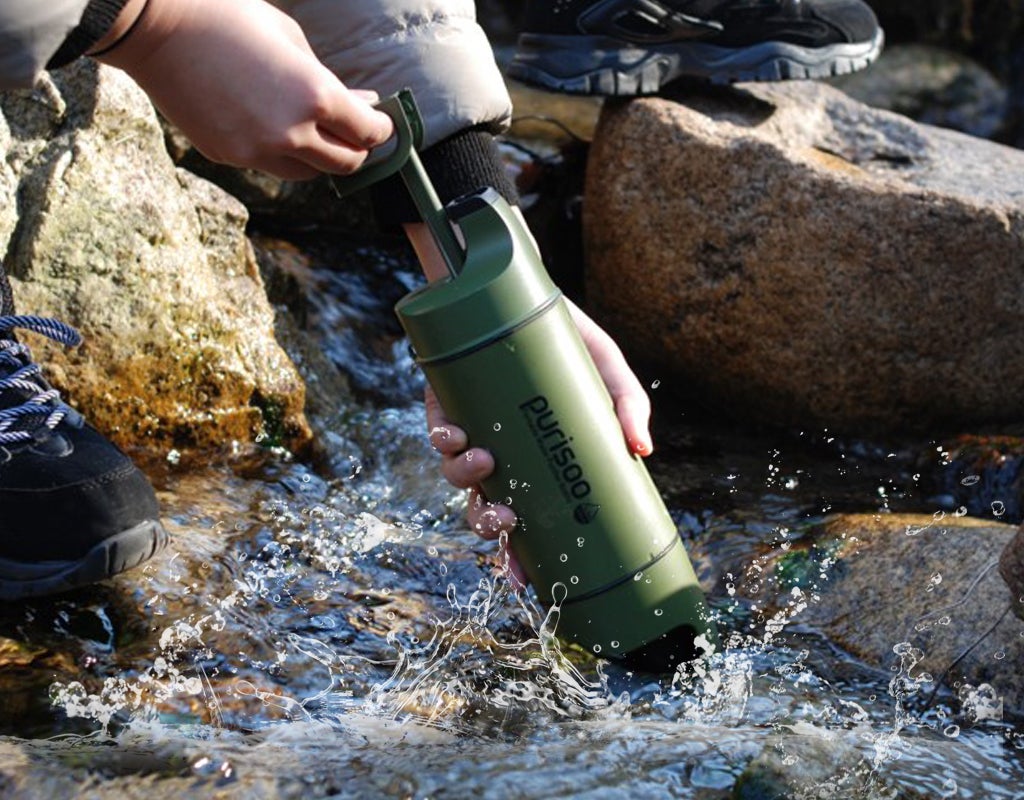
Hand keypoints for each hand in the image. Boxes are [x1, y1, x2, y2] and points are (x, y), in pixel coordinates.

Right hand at [95, 0, 392, 179]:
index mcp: (316, 98)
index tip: (382, 122)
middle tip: (356, 133)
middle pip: (346, 164)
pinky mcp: (229, 157)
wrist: (155, 25)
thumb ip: (328, 79)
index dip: (382, 130)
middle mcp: (291, 133)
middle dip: (357, 149)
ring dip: (319, 157)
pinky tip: (268, 121)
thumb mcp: (291, 38)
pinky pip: (267, 163)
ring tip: (314, 131)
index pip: (369, 134)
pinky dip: (279, 150)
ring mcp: (257, 152)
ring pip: (307, 173)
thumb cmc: (228, 16)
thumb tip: (358, 103)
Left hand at [425, 299, 651, 587]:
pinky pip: (437, 436)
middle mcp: (502, 454)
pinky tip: (455, 435)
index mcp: (537, 462)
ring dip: (465, 480)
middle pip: (485, 509)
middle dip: (489, 525)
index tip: (527, 583)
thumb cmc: (568, 339)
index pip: (527, 519)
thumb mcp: (608, 370)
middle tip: (505, 518)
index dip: (521, 554)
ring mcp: (472, 432)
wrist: (522, 291)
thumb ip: (629, 407)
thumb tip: (644, 450)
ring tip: (485, 461)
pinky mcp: (445, 404)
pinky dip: (443, 440)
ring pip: (457, 477)